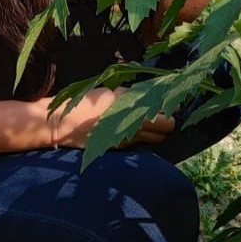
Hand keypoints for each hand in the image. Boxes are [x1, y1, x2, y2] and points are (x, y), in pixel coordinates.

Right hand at [50, 88, 174, 148]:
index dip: (173, 109)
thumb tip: (157, 94)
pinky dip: (142, 135)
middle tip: (163, 111)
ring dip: (156, 131)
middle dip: (167, 122)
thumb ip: (136, 95)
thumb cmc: (88, 103)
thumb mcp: (114, 93)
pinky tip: (134, 126)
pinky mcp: (119, 148)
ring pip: (154, 140)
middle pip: (165, 131)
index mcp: (134, 113)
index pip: (166, 119)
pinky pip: (139, 142)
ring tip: (150, 120)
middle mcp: (134, 130)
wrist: (65, 125)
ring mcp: (127, 141)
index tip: (175, 103)